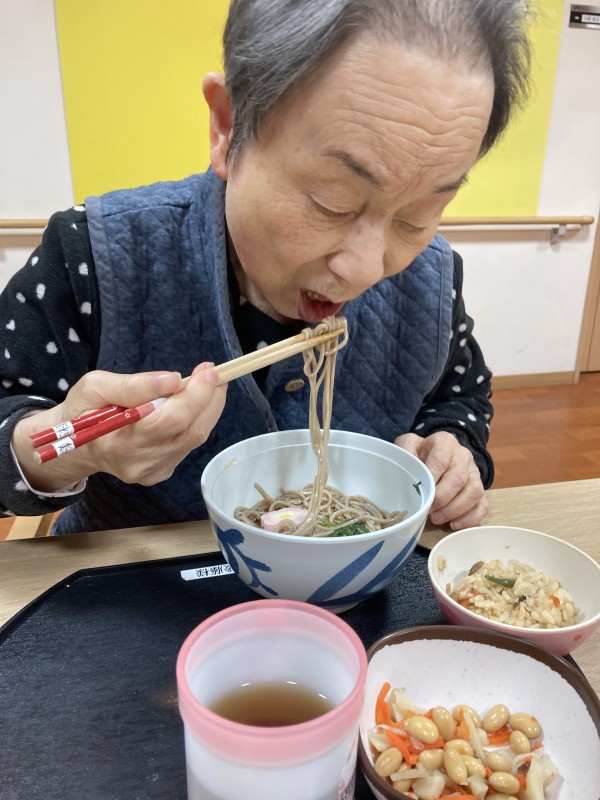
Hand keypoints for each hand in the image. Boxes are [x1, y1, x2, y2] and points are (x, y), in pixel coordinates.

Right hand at [13, 364, 226, 491]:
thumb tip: (172, 380)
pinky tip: (192, 405)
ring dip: (208, 408)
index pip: (167, 420)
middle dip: (208, 398)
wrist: (76, 445)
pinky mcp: (160, 472)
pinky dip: (197, 421)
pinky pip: (188, 445)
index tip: (206, 370)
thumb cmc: (84, 410)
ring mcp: (151, 470)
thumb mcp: (95, 386)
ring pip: (194, 438)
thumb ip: (132, 384)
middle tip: (213, 372)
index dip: (193, 395)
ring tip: (209, 383)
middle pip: (188, 430)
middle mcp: (137, 461)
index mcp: (116, 440)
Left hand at [394, 431, 487, 529]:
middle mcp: (463, 456)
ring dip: (455, 509)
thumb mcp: (408, 445)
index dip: (432, 478)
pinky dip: (470, 518)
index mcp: (445, 442)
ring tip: (437, 519)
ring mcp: (474, 473)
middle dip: (442, 498)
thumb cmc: (419, 453)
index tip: (421, 492)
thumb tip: (406, 471)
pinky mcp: (480, 490)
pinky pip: (482, 505)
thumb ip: (405, 452)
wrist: (434, 453)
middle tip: (428, 511)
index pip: (440, 460)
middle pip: (459, 478)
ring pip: (474, 492)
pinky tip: (453, 524)